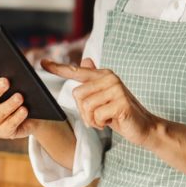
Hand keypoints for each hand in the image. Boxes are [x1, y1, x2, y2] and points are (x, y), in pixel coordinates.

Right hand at [0, 67, 42, 139]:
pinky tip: (24, 110)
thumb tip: (43, 61)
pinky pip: (7, 127)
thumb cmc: (30, 92)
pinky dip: (16, 118)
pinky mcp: (3, 132)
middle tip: (5, 81)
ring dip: (7, 105)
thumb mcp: (29, 79)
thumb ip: (32, 70)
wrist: (40, 114)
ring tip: (20, 97)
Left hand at [41, 58, 160, 147]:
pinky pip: (96, 116)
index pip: (76, 70)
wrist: (143, 126)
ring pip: (86, 106)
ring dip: (92, 119)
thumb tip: (85, 60)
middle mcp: (110, 78)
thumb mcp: (104, 97)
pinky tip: (112, 121)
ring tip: (105, 119)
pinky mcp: (120, 103)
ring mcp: (116, 90)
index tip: (42, 62)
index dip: (58, 68)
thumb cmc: (120, 112)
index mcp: (104, 75)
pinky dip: (101, 124)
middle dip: (84, 111)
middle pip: (77, 94)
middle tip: (99, 116)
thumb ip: (93, 81)